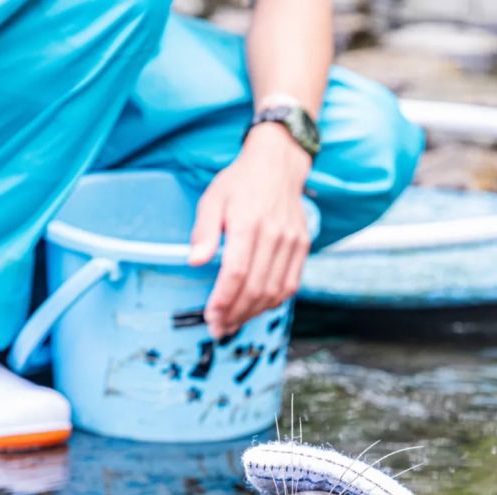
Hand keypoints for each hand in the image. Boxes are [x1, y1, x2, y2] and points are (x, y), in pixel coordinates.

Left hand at [189, 123, 312, 338]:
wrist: (277, 164)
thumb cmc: (240, 183)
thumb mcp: (212, 199)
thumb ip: (203, 232)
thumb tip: (194, 261)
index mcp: (248, 222)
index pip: (236, 272)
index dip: (223, 300)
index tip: (211, 315)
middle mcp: (274, 234)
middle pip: (255, 287)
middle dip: (235, 314)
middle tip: (218, 327)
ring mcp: (292, 242)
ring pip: (273, 291)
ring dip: (252, 313)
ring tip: (233, 323)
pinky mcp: (302, 247)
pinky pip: (290, 286)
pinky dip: (272, 303)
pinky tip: (254, 309)